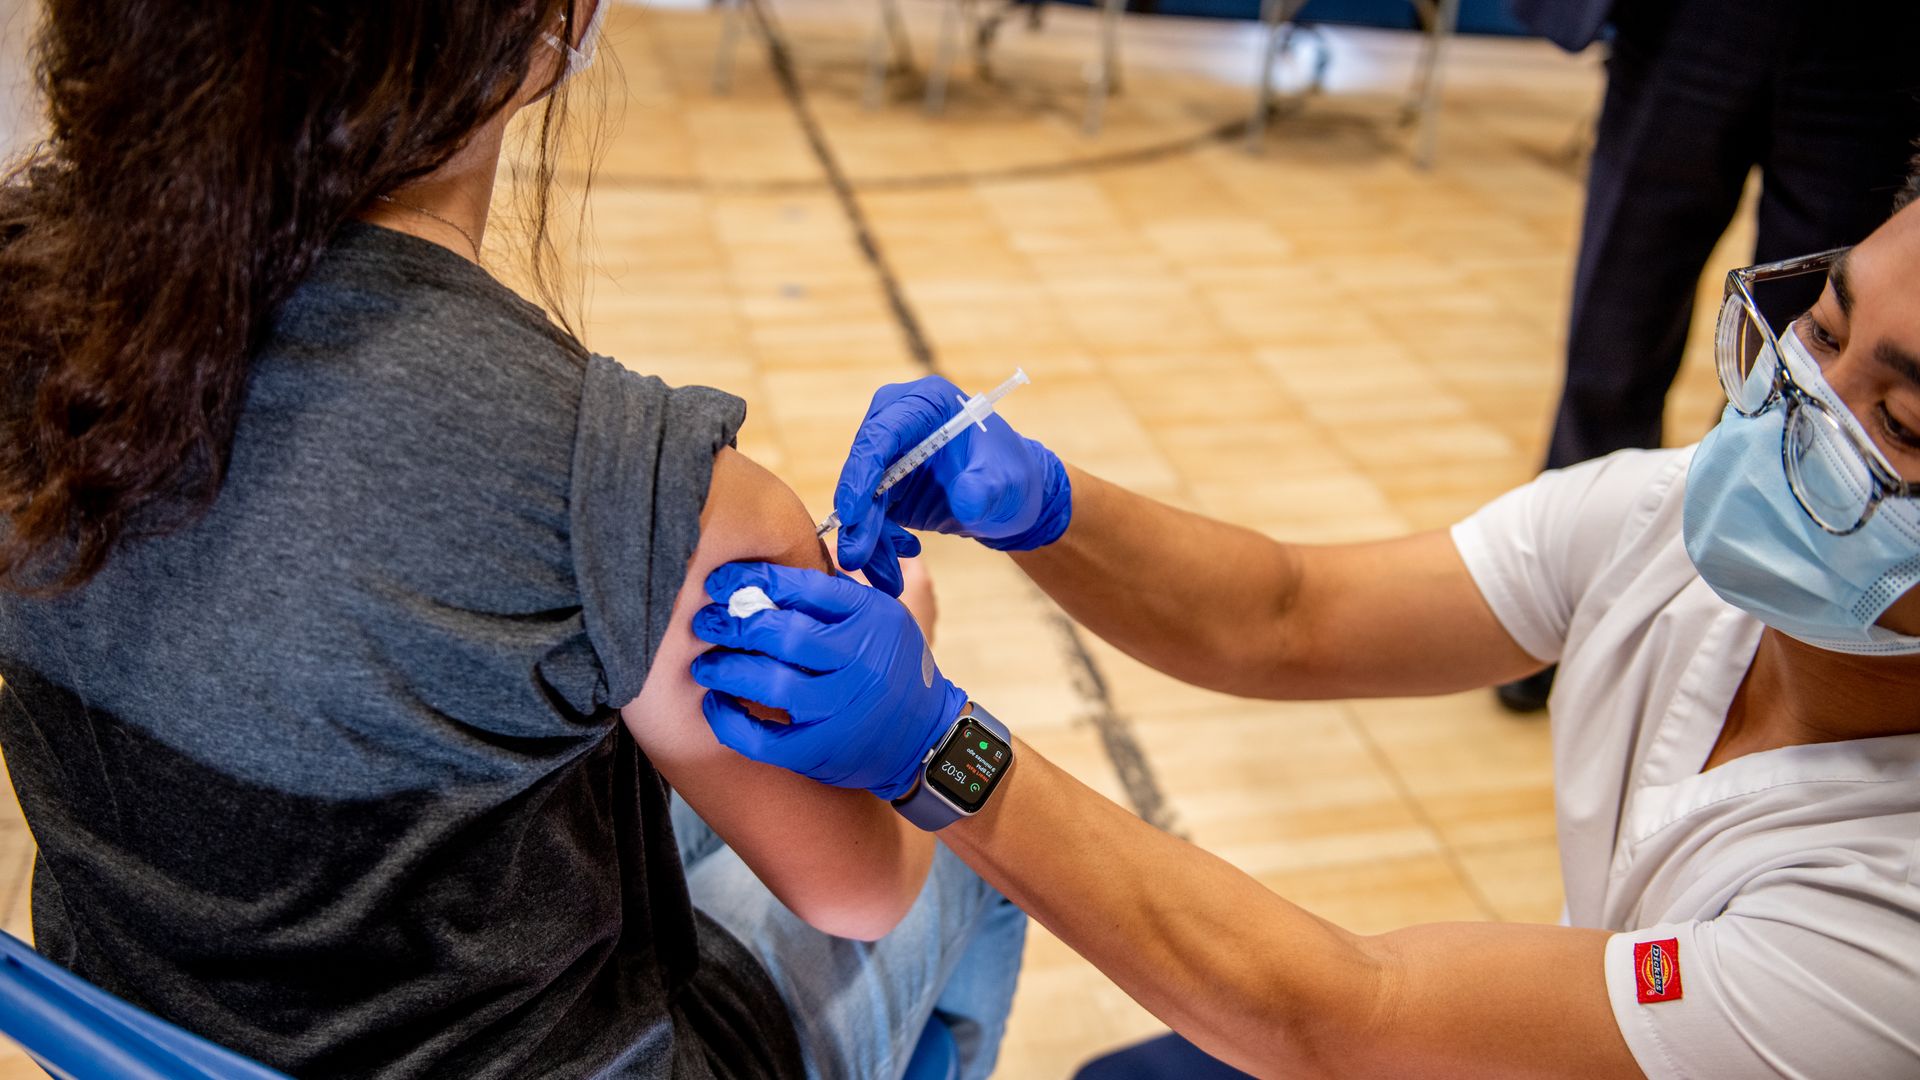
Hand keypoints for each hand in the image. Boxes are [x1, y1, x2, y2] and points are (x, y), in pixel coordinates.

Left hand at [689, 562, 967, 800]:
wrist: (926, 736)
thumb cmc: (891, 667)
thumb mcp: (883, 617)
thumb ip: (837, 594)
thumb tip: (769, 571)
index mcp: (871, 617)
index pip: (805, 587)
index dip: (754, 580)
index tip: (720, 581)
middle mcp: (859, 660)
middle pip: (783, 634)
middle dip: (733, 624)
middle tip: (704, 622)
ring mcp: (842, 708)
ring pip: (771, 684)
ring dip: (725, 671)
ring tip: (704, 665)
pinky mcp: (823, 749)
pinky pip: (764, 738)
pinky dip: (730, 720)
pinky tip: (716, 703)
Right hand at [834, 376, 1071, 595]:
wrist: (1008, 498)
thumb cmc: (1011, 479)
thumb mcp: (1006, 484)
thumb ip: (986, 488)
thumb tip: (964, 501)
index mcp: (926, 403)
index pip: (883, 434)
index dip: (862, 473)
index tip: (853, 513)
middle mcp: (897, 421)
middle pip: (862, 467)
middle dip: (858, 516)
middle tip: (856, 558)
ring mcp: (887, 453)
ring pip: (859, 497)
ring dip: (866, 539)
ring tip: (886, 577)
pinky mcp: (883, 484)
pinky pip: (867, 516)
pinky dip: (877, 544)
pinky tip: (897, 563)